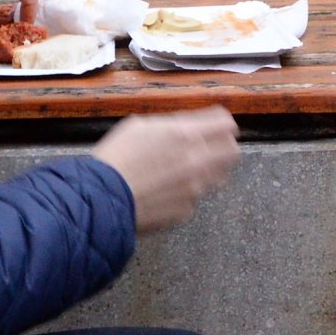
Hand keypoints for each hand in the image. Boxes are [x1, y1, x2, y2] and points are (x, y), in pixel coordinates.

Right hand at [91, 107, 241, 232]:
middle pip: (232, 152)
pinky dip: (187, 192)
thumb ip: (172, 125)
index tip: (218, 124)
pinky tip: (167, 190)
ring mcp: (195, 190)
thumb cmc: (117, 156)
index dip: (221, 122)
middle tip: (211, 146)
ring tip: (187, 169)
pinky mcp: (186, 211)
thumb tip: (189, 127)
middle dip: (224, 146)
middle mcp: (198, 162)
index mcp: (187, 135)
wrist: (103, 198)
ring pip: (219, 176)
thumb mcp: (141, 126)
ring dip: (210, 169)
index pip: (225, 124)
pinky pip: (196, 198)